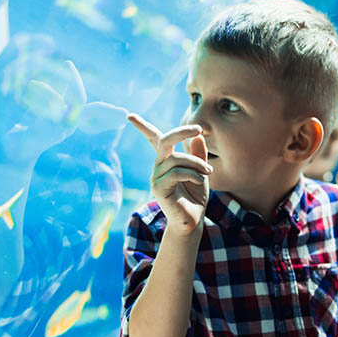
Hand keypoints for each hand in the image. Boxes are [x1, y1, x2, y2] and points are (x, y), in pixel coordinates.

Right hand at [127, 113, 212, 233]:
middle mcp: (158, 166)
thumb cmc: (194, 197)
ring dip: (196, 162)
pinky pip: (176, 172)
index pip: (152, 140)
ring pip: (175, 158)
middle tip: (199, 129)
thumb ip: (198, 155)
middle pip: (164, 140)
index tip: (129, 115)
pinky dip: (192, 173)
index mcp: (166, 161)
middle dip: (181, 131)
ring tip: (208, 172)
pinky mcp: (158, 188)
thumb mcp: (201, 172)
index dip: (142, 127)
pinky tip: (201, 180)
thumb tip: (198, 137)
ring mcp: (156, 177)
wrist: (191, 221)